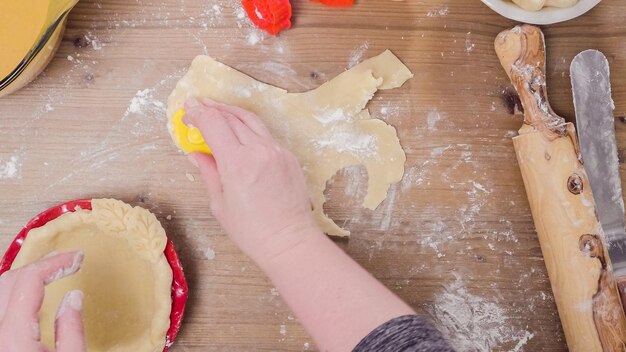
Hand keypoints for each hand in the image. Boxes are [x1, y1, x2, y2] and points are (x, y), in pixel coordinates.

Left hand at [0, 251, 85, 351]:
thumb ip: (72, 330)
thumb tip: (74, 298)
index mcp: (14, 335)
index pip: (30, 280)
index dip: (56, 262)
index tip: (77, 258)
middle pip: (10, 280)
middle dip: (41, 264)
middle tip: (66, 260)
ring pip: (1, 291)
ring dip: (26, 276)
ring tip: (51, 272)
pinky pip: (1, 305)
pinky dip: (16, 292)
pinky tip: (33, 295)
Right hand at [184, 98, 319, 263]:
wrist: (289, 240)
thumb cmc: (252, 230)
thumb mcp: (220, 203)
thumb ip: (208, 172)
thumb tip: (197, 154)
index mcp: (237, 163)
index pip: (213, 123)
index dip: (197, 114)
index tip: (187, 113)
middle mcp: (259, 151)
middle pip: (231, 117)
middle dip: (211, 109)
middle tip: (197, 105)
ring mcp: (277, 151)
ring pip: (251, 120)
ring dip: (231, 112)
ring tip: (216, 108)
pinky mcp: (289, 156)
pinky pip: (266, 135)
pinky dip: (250, 128)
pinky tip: (240, 132)